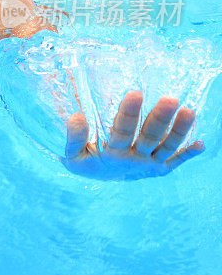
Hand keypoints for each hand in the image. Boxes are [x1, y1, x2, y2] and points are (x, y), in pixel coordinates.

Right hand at [62, 91, 203, 179]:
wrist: (99, 180)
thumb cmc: (85, 161)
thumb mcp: (72, 155)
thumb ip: (74, 138)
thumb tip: (76, 117)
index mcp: (111, 154)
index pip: (121, 132)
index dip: (128, 114)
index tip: (135, 93)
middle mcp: (134, 160)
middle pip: (149, 138)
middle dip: (160, 119)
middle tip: (171, 99)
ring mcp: (149, 164)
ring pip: (167, 147)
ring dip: (179, 131)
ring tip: (190, 112)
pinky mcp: (159, 168)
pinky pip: (176, 162)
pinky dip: (189, 155)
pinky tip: (202, 145)